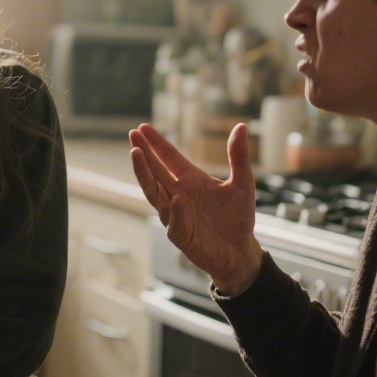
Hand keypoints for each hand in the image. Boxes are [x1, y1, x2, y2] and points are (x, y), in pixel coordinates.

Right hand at [130, 123, 263, 294]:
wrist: (239, 250)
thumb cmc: (238, 217)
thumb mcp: (243, 183)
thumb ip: (238, 156)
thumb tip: (241, 125)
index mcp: (191, 179)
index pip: (169, 157)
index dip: (156, 143)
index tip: (142, 128)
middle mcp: (178, 194)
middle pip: (155, 171)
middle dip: (143, 153)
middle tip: (133, 135)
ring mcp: (176, 214)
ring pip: (154, 193)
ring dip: (145, 175)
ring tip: (137, 155)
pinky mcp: (181, 235)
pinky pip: (175, 222)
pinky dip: (175, 211)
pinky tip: (176, 199)